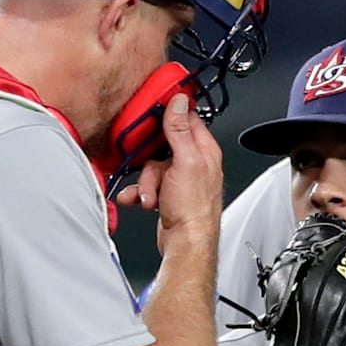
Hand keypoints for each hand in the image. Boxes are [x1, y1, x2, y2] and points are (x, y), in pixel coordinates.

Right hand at [115, 96, 222, 252]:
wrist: (186, 243)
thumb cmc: (194, 209)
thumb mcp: (185, 162)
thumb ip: (180, 130)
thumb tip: (179, 101)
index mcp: (204, 150)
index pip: (186, 119)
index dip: (167, 116)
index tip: (150, 116)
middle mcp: (194, 162)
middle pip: (161, 146)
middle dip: (149, 163)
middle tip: (152, 175)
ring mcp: (180, 179)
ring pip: (151, 168)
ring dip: (145, 183)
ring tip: (150, 196)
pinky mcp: (168, 193)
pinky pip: (147, 185)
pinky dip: (140, 193)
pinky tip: (141, 201)